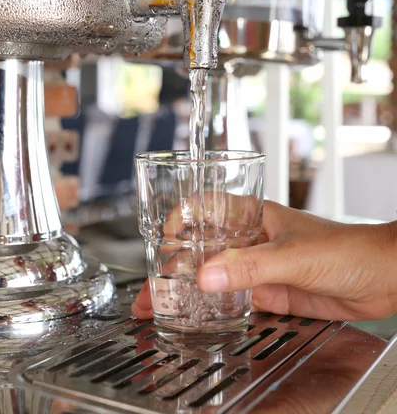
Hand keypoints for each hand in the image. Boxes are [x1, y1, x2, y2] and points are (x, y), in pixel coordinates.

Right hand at [133, 201, 396, 320]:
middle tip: (152, 290)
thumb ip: (250, 266)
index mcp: (256, 216)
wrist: (382, 278)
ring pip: (216, 276)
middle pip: (204, 248)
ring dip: (190, 290)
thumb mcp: (292, 255)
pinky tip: (198, 318)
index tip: (162, 240)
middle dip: (176, 266)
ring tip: (164, 308)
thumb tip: (206, 274)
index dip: (180, 220)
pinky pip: (234, 300)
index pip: (207, 208)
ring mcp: (261, 267)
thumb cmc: (348, 249)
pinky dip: (214, 308)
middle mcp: (254, 240)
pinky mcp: (272, 293)